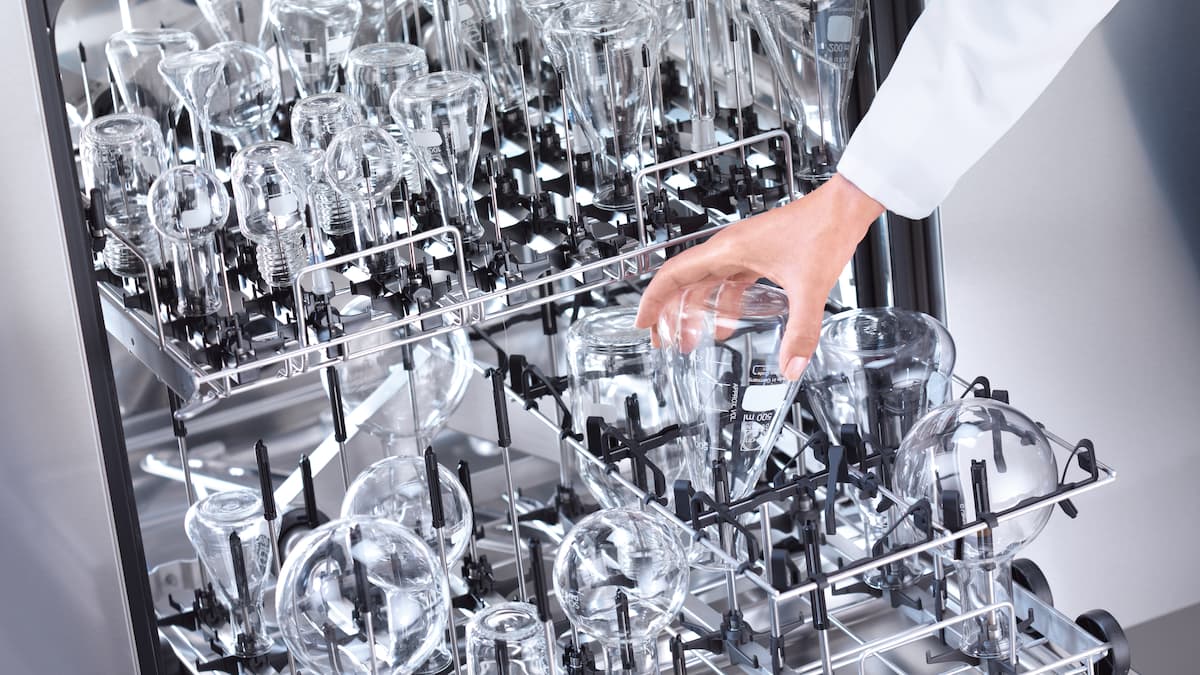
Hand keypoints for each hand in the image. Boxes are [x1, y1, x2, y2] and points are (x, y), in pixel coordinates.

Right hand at [635, 173, 883, 379]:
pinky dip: (723, 305)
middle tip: (661, 340)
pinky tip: (728, 326)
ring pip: (706, 284)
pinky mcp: (759, 255)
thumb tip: (790, 367)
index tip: (642, 323)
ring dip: (695, 311)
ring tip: (690, 340)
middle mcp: (729, 249)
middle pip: (684, 282)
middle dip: (669, 313)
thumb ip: (801, 332)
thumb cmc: (823, 229)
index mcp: (727, 250)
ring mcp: (743, 251)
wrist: (845, 207)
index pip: (673, 274)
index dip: (653, 300)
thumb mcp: (810, 287)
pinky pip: (730, 283)